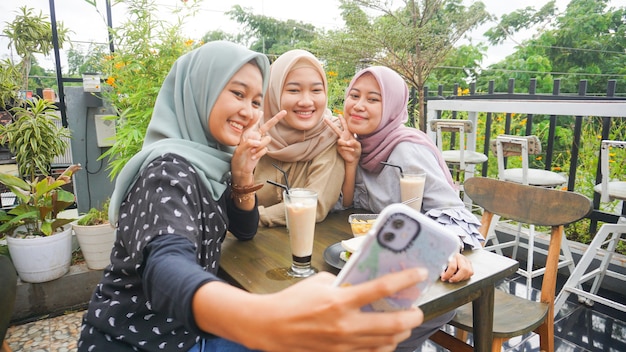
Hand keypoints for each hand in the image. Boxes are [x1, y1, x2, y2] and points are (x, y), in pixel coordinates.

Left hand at [231, 110, 285, 178]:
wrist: (241, 169)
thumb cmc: (237, 158)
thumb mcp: (239, 149)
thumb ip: (248, 143)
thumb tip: (257, 141)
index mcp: (247, 133)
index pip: (253, 122)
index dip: (257, 116)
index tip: (260, 110)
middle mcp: (255, 136)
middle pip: (267, 126)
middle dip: (276, 118)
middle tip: (284, 112)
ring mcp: (259, 143)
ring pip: (266, 140)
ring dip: (259, 146)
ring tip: (251, 152)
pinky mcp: (262, 150)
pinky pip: (265, 149)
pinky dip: (258, 154)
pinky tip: (253, 157)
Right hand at [248, 268, 426, 351]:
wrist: (270, 327)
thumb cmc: (293, 301)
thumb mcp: (320, 282)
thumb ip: (345, 283)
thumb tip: (364, 282)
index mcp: (340, 301)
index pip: (382, 288)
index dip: (405, 280)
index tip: (420, 274)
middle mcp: (345, 325)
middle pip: (393, 323)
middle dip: (412, 316)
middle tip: (417, 309)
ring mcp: (344, 344)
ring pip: (387, 342)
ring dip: (401, 331)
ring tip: (404, 322)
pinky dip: (384, 345)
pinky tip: (386, 338)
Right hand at [324, 115, 360, 164]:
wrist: (354, 158)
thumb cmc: (357, 150)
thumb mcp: (358, 145)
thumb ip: (354, 142)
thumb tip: (347, 142)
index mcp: (348, 134)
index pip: (345, 125)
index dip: (342, 120)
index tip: (339, 115)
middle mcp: (343, 137)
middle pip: (336, 129)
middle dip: (330, 124)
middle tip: (325, 119)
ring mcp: (340, 142)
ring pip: (340, 141)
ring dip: (346, 144)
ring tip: (351, 147)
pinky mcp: (339, 148)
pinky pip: (342, 146)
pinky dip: (348, 148)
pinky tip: (352, 150)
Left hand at [440, 252, 472, 282]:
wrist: (449, 253)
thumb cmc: (445, 258)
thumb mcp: (442, 261)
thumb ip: (442, 268)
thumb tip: (443, 275)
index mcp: (454, 255)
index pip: (453, 267)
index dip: (448, 274)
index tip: (444, 277)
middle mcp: (462, 258)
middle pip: (464, 269)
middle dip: (457, 278)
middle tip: (450, 280)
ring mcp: (467, 261)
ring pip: (469, 272)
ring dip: (461, 278)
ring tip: (455, 278)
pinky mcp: (470, 265)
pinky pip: (470, 273)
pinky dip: (465, 277)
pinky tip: (459, 277)